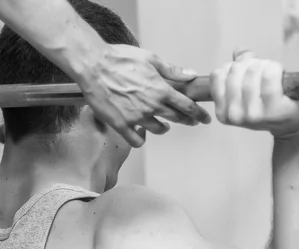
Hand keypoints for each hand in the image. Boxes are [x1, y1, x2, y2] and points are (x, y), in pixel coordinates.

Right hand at [79, 44, 210, 146]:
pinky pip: (136, 141)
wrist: (93, 66)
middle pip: (177, 119)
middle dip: (187, 121)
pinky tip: (140, 134)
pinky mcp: (121, 125)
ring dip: (163, 128)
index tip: (205, 118)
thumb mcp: (150, 59)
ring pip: (158, 130)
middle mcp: (152, 105)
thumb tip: (191, 75)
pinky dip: (140, 139)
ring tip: (163, 126)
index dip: (199, 114)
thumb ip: (172, 70)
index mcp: (161, 89)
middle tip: (190, 121)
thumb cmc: (119, 59)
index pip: (187, 106)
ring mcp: (137, 117)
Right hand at [210, 49, 298, 138]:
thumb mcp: (248, 90)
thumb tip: (238, 51)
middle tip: (262, 68)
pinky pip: (269, 75)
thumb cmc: (271, 104)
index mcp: (223, 113)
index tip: (245, 70)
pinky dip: (275, 67)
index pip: (218, 75)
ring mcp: (253, 114)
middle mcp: (234, 116)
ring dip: (264, 64)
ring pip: (252, 71)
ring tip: (271, 71)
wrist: (295, 123)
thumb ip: (241, 69)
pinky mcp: (273, 109)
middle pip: (235, 71)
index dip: (232, 65)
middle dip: (250, 63)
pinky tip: (279, 73)